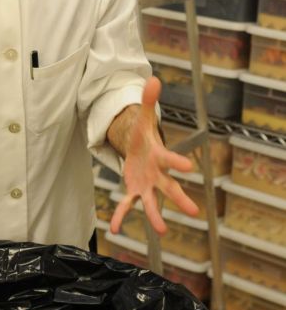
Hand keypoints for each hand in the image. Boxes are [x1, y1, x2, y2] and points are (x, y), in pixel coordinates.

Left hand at [109, 76, 198, 235]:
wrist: (139, 151)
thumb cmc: (144, 136)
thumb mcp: (143, 118)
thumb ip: (148, 101)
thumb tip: (152, 78)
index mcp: (159, 156)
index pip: (170, 159)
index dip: (178, 162)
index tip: (190, 168)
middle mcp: (157, 175)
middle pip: (169, 187)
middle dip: (180, 198)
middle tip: (194, 212)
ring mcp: (146, 186)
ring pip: (152, 203)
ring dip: (156, 216)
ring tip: (161, 231)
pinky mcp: (134, 192)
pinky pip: (127, 206)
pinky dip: (121, 217)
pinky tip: (115, 230)